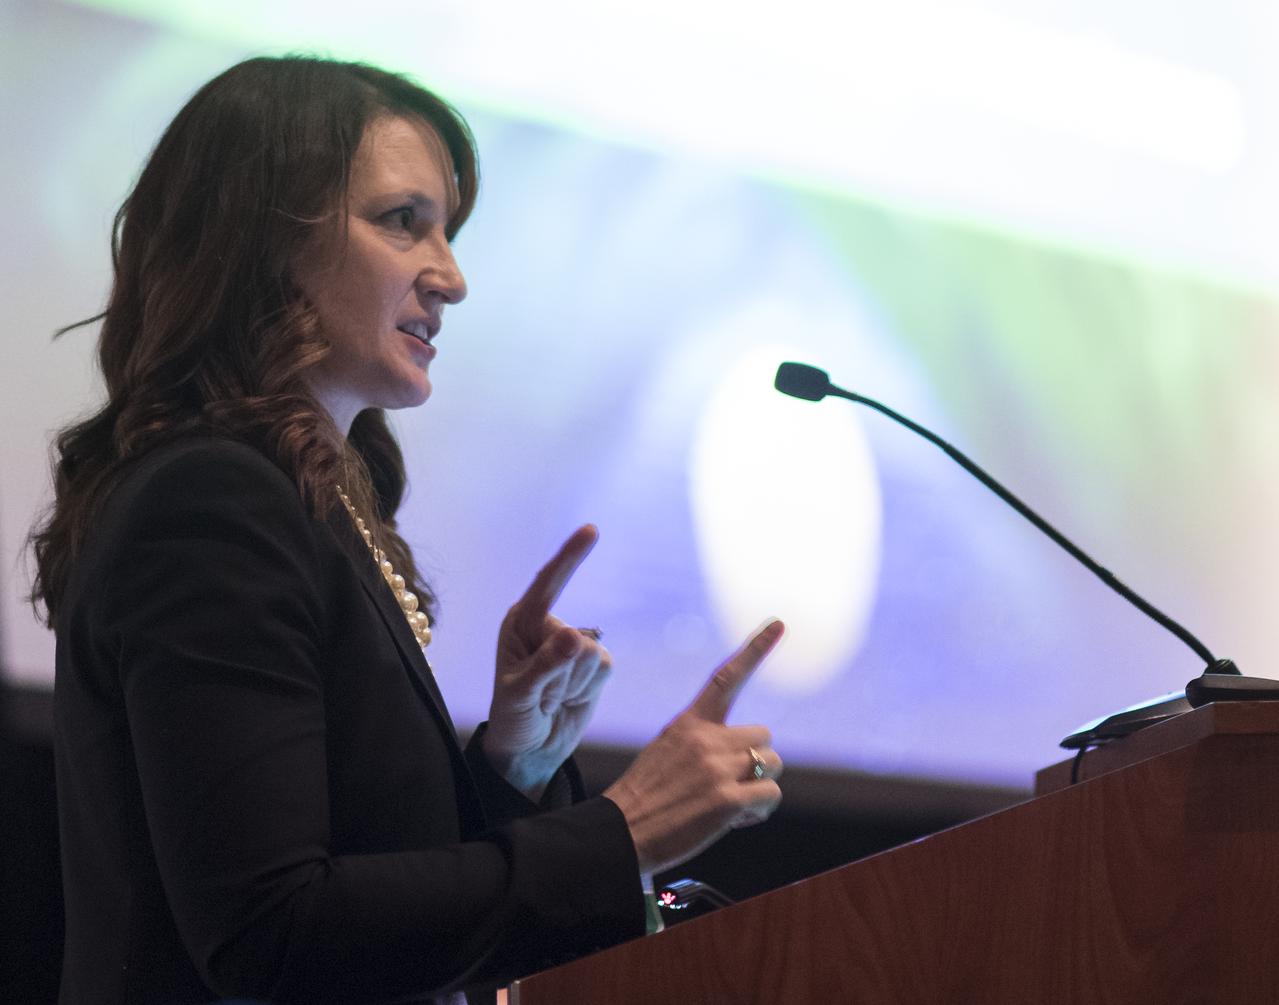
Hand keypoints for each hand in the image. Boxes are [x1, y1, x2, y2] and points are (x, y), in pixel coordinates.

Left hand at [483, 525, 611, 800]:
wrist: (530, 750)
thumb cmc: (512, 718)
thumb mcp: (520, 693)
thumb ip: (547, 664)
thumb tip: (574, 634)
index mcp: (520, 622)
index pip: (547, 584)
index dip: (570, 557)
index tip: (591, 530)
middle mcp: (548, 626)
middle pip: (576, 637)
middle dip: (560, 673)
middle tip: (539, 694)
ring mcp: (574, 644)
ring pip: (593, 655)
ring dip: (572, 684)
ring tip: (550, 697)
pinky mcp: (594, 664)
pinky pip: (604, 669)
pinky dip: (586, 690)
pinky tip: (567, 699)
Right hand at [604, 620, 784, 874]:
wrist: (620, 833)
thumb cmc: (645, 799)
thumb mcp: (667, 753)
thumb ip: (704, 745)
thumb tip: (745, 756)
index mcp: (688, 723)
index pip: (725, 678)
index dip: (756, 649)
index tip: (779, 623)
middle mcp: (705, 739)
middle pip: (764, 736)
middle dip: (755, 761)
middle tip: (729, 784)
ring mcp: (717, 768)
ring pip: (773, 765)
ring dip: (759, 787)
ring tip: (728, 805)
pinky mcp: (727, 800)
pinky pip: (771, 796)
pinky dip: (759, 811)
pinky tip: (733, 820)